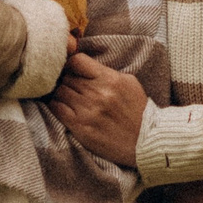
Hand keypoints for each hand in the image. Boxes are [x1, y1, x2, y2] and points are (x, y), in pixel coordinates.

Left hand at [51, 52, 147, 167]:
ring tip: (69, 99)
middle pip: (67, 77)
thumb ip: (107, 73)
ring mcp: (89, 111)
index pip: (77, 61)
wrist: (146, 142)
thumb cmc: (137, 111)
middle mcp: (99, 94)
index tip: (74, 71)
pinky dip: (57, 106)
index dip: (71, 64)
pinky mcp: (81, 128)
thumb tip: (85, 66)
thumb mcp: (129, 84)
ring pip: (60, 92)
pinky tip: (64, 109)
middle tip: (72, 88)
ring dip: (62, 94)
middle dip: (67, 81)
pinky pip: (57, 109)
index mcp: (111, 80)